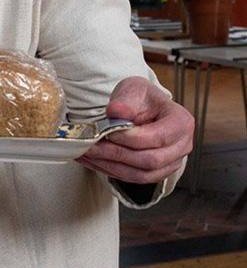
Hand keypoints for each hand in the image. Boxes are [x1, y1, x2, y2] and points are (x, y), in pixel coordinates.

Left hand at [78, 76, 193, 183]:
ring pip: (140, 174)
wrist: (142, 107)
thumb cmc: (141, 98)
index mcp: (181, 122)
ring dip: (109, 166)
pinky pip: (133, 178)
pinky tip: (91, 161)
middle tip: (90, 146)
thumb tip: (115, 112)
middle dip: (116, 154)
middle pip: (150, 160)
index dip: (131, 138)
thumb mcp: (133, 90)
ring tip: (86, 154)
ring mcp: (171, 163)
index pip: (158, 137)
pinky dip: (109, 170)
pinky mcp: (156, 173)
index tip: (108, 133)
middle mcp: (182, 146)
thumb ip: (126, 101)